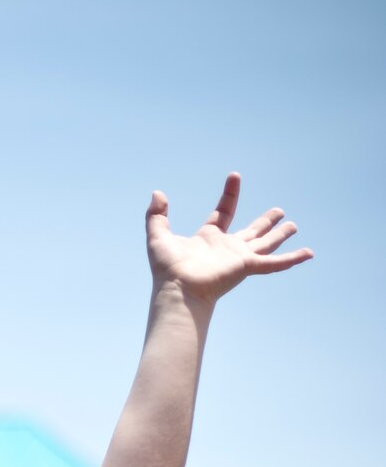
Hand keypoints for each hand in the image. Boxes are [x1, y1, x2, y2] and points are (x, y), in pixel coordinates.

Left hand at [146, 172, 312, 305]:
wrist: (178, 290)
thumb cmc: (167, 269)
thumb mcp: (158, 235)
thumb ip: (156, 215)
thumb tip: (157, 193)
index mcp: (209, 239)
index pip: (224, 212)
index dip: (230, 195)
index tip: (235, 176)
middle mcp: (227, 249)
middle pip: (251, 232)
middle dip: (265, 222)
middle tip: (279, 212)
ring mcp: (239, 258)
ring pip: (266, 244)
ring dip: (280, 235)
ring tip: (294, 226)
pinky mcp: (247, 266)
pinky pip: (275, 263)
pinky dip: (293, 259)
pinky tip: (309, 253)